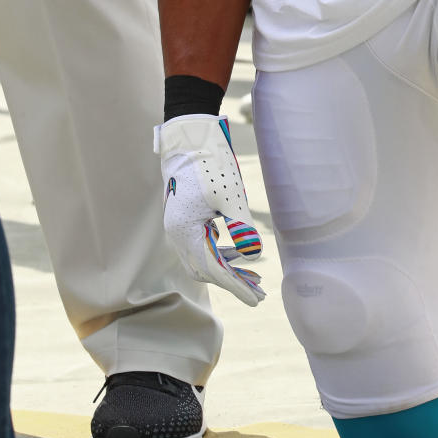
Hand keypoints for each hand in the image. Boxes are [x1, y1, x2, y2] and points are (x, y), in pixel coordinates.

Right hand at [155, 116, 264, 306]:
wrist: (191, 138)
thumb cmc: (211, 164)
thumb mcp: (231, 197)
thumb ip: (242, 227)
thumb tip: (254, 255)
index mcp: (185, 232)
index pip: (213, 270)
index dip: (236, 286)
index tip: (256, 299)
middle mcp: (177, 234)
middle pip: (206, 270)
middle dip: (233, 282)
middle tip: (260, 293)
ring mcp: (179, 227)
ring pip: (203, 259)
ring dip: (227, 269)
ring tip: (254, 277)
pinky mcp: (185, 219)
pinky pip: (202, 246)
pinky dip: (220, 254)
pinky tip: (238, 255)